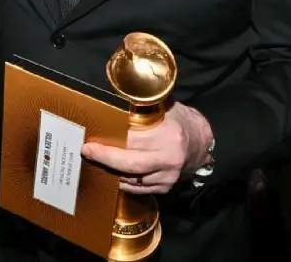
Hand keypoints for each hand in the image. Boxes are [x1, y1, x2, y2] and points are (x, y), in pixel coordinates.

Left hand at [81, 103, 212, 194]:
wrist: (202, 142)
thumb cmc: (179, 120)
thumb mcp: (164, 108)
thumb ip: (141, 108)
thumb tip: (110, 102)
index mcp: (169, 136)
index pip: (132, 141)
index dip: (110, 142)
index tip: (90, 141)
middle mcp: (169, 159)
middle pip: (129, 165)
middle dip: (105, 159)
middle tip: (87, 152)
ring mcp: (168, 177)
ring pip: (131, 179)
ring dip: (110, 171)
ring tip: (95, 161)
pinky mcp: (165, 187)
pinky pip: (138, 189)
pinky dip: (122, 181)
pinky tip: (111, 173)